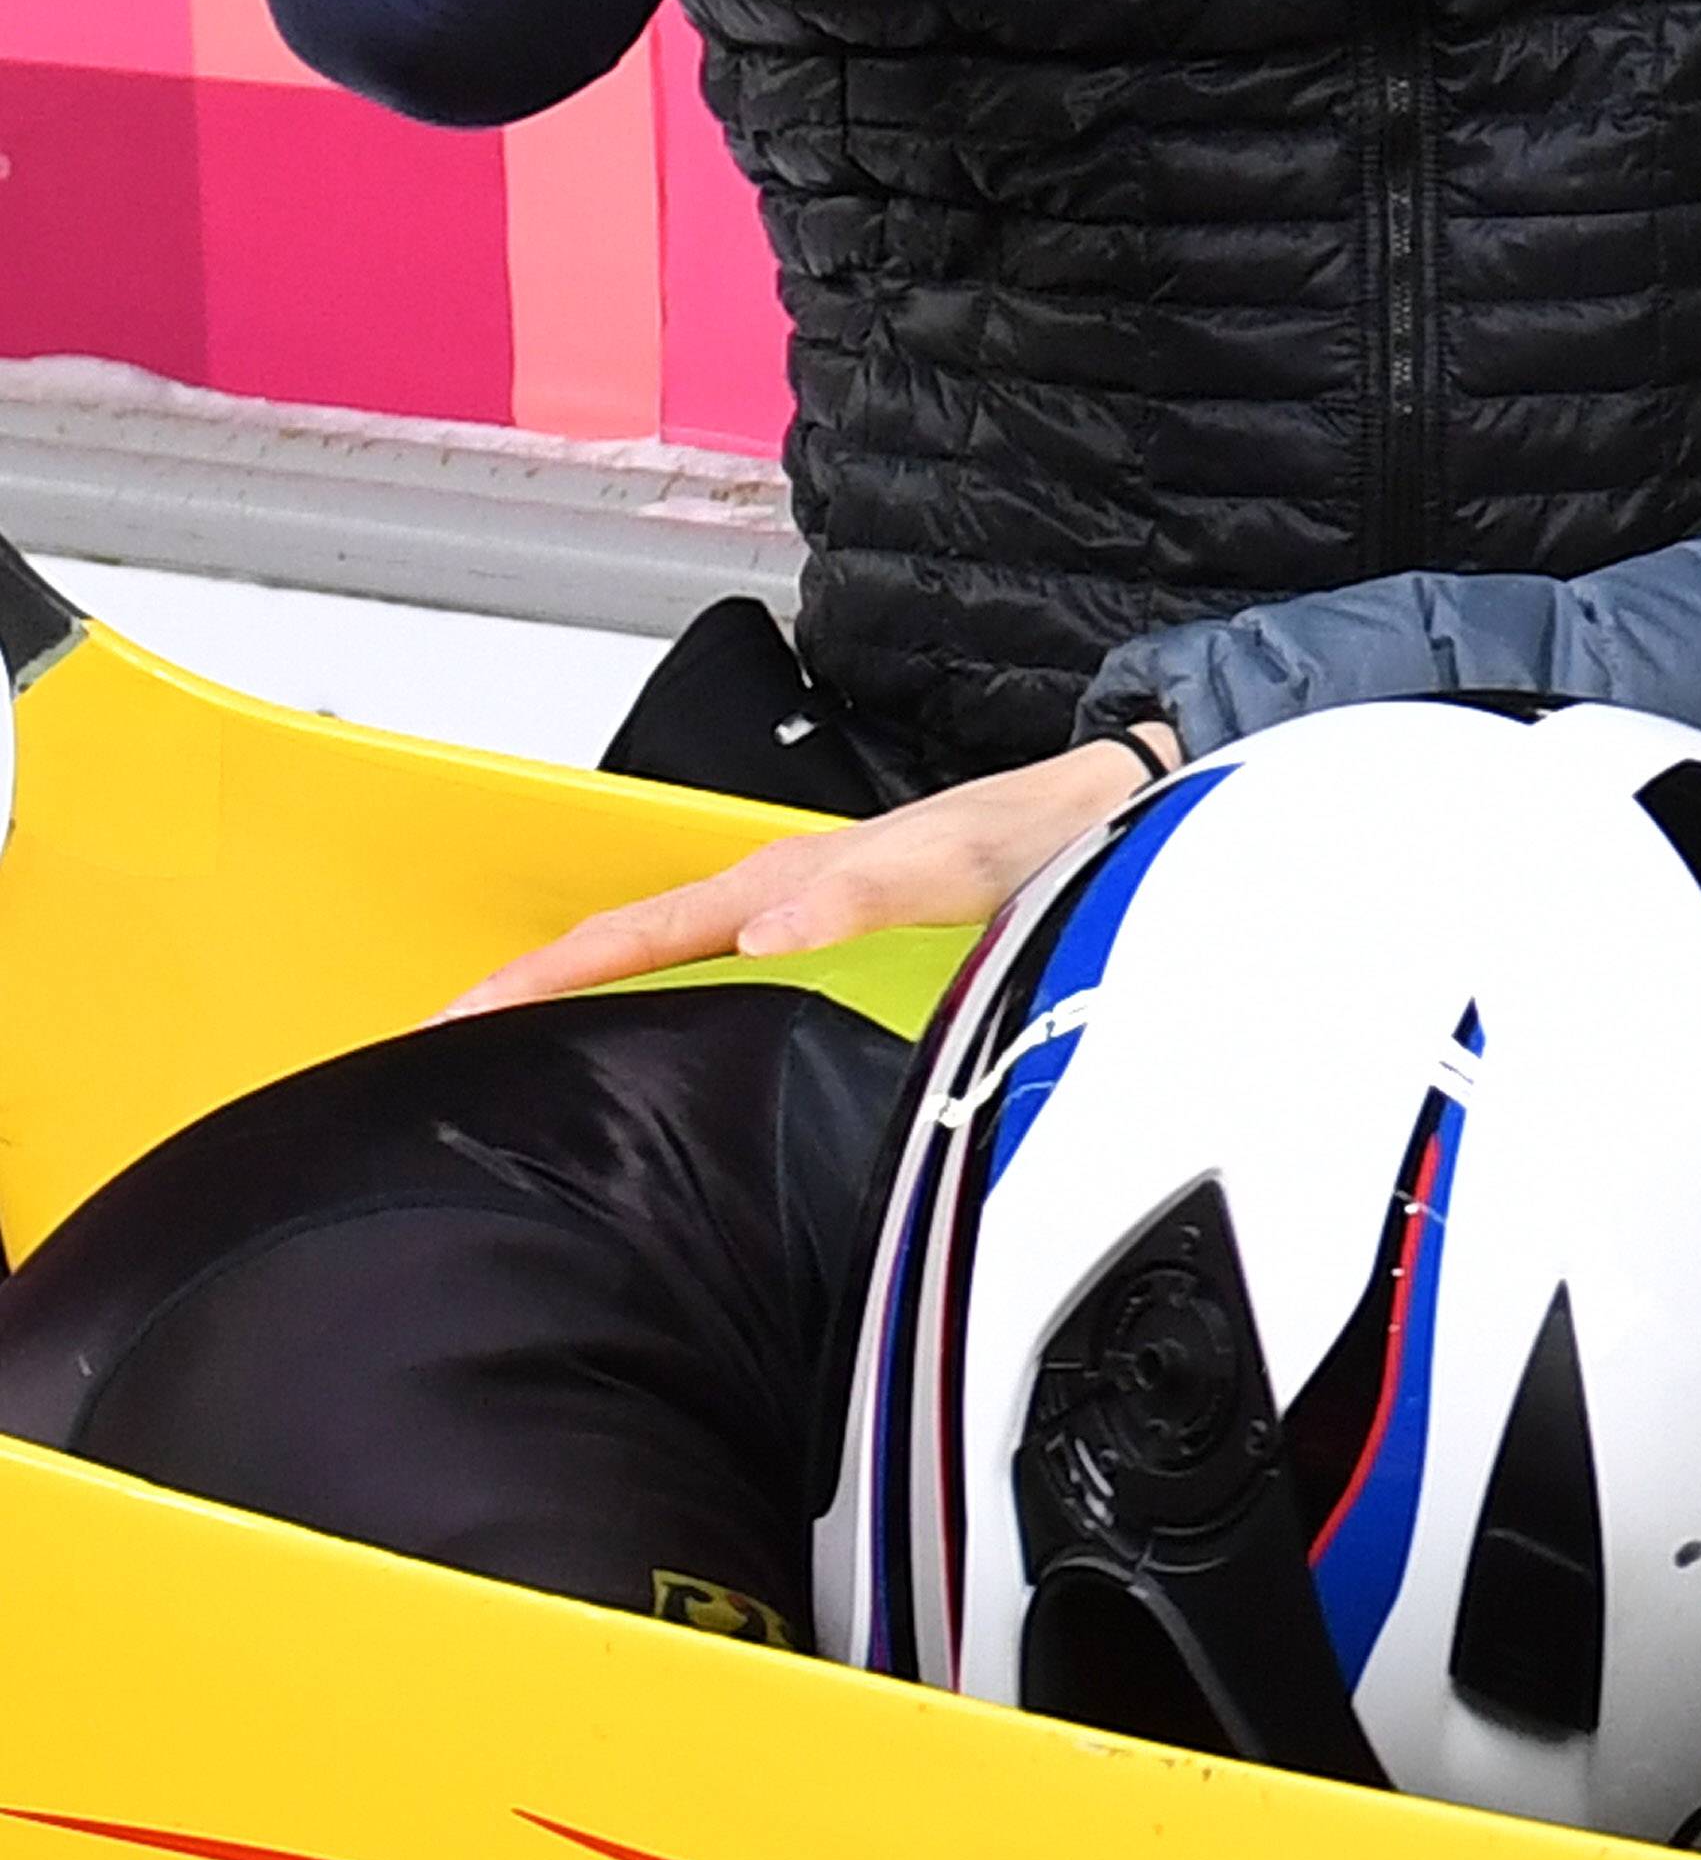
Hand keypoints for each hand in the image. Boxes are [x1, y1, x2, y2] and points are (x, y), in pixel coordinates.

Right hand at [444, 732, 1160, 1018]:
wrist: (1099, 809)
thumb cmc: (1031, 834)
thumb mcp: (950, 868)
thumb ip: (859, 898)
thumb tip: (759, 937)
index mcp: (780, 881)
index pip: (631, 937)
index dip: (543, 979)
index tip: (461, 1019)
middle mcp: (775, 893)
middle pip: (623, 945)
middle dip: (528, 990)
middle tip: (441, 1046)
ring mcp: (797, 909)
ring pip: (663, 956)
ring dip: (584, 996)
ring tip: (510, 1050)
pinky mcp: (831, 930)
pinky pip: (715, 966)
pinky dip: (656, 996)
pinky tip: (645, 1037)